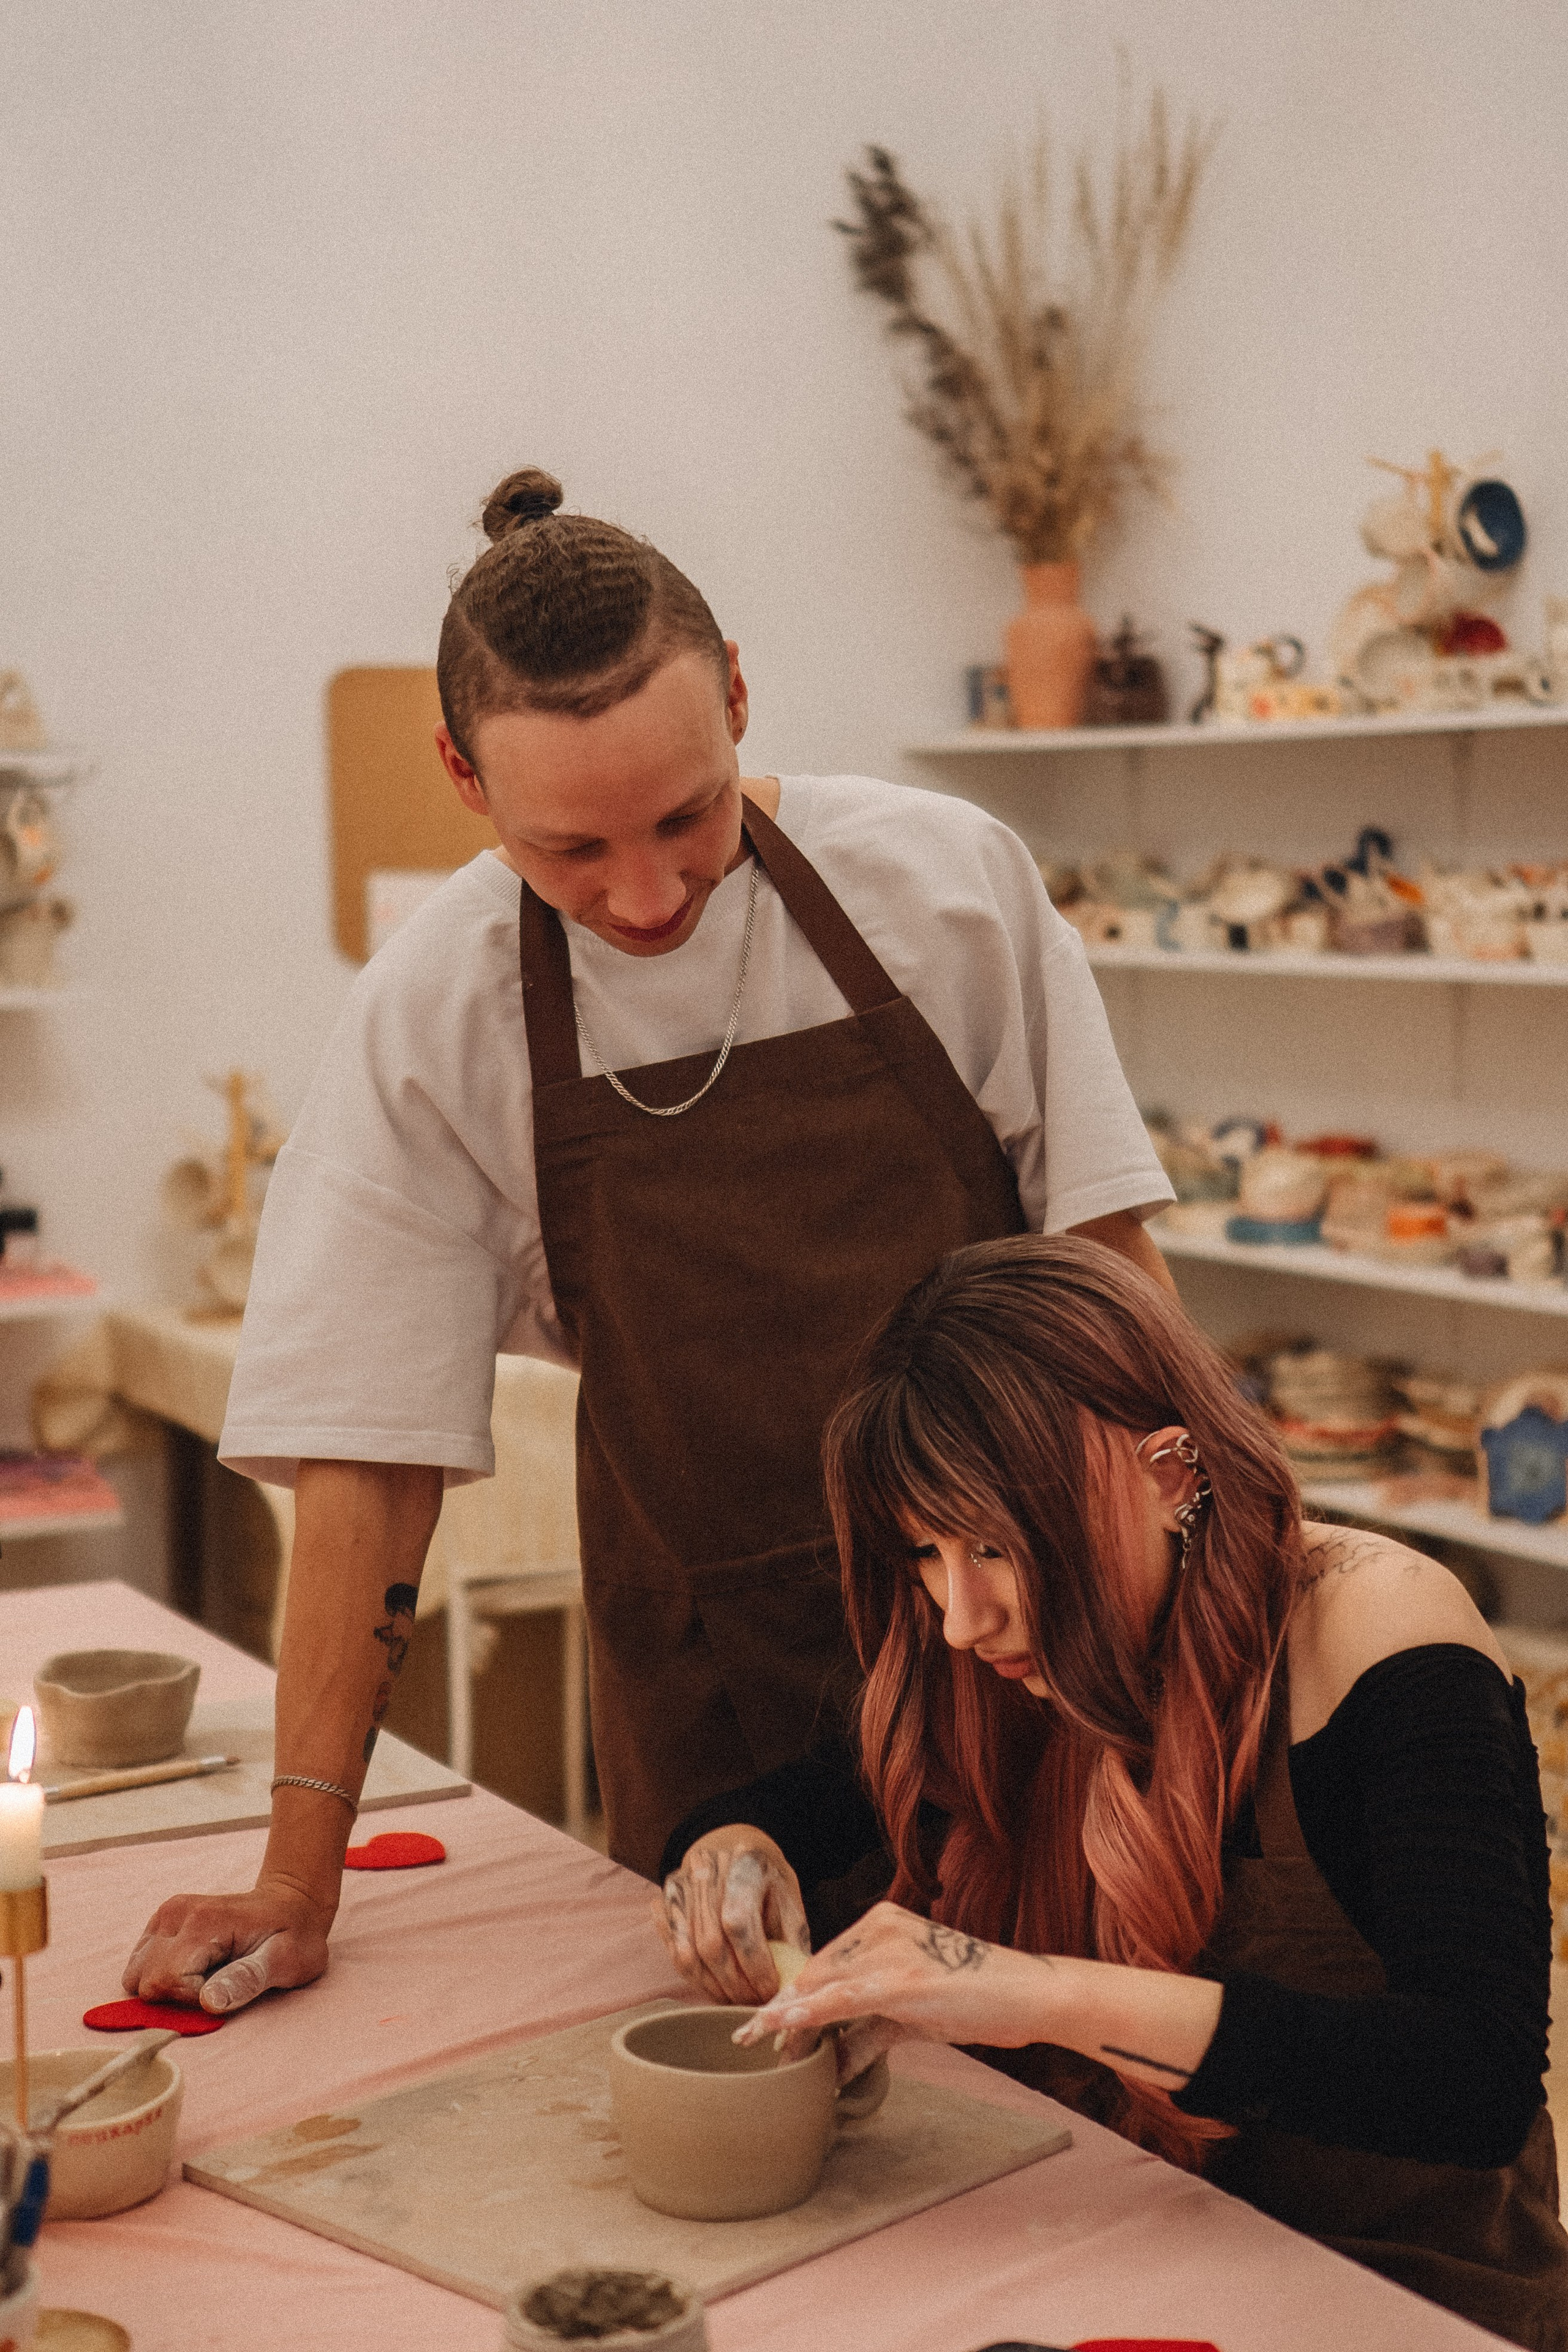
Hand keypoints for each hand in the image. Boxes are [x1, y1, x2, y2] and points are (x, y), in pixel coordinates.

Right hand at [121, 1878, 331, 2014]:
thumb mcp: (286, 1961)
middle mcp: (176, 1913)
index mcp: (202, 1923)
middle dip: (178, 1996)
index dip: (193, 2000)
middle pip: (147, 1980)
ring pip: (137, 1974)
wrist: (291, 1903)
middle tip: (218, 1983)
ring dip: (167, 1986)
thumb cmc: (294, 1936)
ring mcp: (166, 1915)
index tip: (226, 1989)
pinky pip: (140, 1963)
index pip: (167, 1982)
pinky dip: (161, 1975)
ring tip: (206, 1975)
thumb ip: (247, 1979)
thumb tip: (209, 2002)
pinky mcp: (162, 1921)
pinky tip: (194, 1968)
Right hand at [651, 1827, 808, 2004]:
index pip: (739, 1922)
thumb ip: (789, 1942)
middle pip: (710, 1943)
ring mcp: (681, 1884)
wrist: (734, 1851)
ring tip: (734, 2001)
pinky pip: (673, 1951)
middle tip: (753, 2003)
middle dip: (734, 1984)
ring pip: (687, 1952)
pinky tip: (715, 1988)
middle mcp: (706, 1868)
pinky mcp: (666, 1900)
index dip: (754, 1964)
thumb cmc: (767, 1883)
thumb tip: (789, 1990)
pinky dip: (694, 1978)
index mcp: (745, 1863)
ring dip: (712, 1987)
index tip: (770, 1990)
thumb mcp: (789, 1902)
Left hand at [734, 1900, 1048, 2059]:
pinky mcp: (902, 1979)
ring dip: (788, 2018)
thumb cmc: (975, 1999)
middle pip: (817, 1973)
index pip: (825, 1964)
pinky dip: (809, 2014)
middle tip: (753, 2041)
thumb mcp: (914, 2013)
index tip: (766, 2024)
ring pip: (824, 1987)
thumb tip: (835, 2059)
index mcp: (883, 1923)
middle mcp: (881, 1927)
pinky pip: (844, 2000)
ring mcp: (891, 1951)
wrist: (1026, 1994)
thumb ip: (871, 2028)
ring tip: (762, 2046)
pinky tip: (783, 2027)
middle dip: (784, 2010)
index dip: (793, 1996)